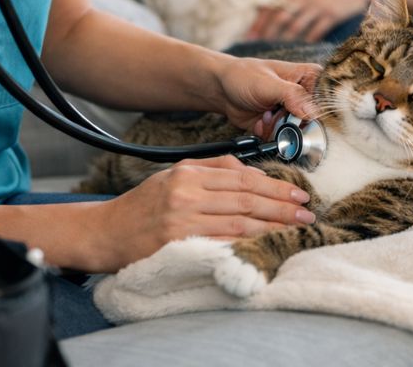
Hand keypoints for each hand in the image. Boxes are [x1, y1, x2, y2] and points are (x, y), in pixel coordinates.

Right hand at [91, 156, 315, 270]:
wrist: (106, 231)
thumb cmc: (142, 205)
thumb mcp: (173, 175)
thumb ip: (211, 169)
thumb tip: (249, 171)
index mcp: (188, 173)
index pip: (241, 178)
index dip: (273, 186)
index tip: (296, 193)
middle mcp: (186, 193)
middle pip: (245, 198)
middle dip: (281, 206)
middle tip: (306, 211)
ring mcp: (182, 219)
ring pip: (239, 221)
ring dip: (272, 225)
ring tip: (296, 228)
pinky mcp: (178, 243)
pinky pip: (222, 242)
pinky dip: (248, 243)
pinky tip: (267, 244)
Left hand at [213, 56, 319, 136]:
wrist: (222, 90)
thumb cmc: (244, 76)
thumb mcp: (268, 84)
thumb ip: (292, 95)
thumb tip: (313, 112)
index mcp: (309, 78)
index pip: (329, 98)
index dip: (323, 112)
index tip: (306, 117)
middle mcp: (306, 97)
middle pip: (316, 122)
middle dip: (294, 125)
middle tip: (276, 114)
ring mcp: (294, 114)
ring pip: (299, 135)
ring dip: (279, 130)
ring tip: (264, 115)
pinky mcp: (282, 128)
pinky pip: (284, 141)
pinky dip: (270, 136)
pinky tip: (259, 122)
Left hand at [247, 0, 379, 41]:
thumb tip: (258, 12)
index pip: (270, 6)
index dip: (258, 23)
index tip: (248, 37)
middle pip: (280, 17)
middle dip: (267, 34)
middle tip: (257, 48)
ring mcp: (318, 5)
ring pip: (296, 26)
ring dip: (284, 41)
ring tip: (275, 52)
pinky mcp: (332, 14)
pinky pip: (316, 31)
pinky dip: (307, 42)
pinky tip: (300, 50)